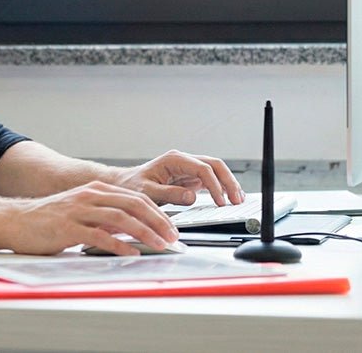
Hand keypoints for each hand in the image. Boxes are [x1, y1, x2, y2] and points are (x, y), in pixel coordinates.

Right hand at [1, 181, 178, 255]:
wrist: (15, 220)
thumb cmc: (47, 220)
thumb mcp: (81, 213)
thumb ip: (104, 218)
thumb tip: (132, 230)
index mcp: (95, 190)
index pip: (135, 198)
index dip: (157, 213)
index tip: (171, 228)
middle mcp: (89, 196)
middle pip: (133, 204)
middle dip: (158, 221)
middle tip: (173, 237)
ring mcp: (78, 211)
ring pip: (120, 218)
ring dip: (144, 232)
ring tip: (159, 244)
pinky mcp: (67, 227)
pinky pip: (99, 235)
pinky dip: (118, 244)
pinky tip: (131, 252)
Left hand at [112, 150, 245, 206]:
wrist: (124, 185)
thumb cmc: (132, 186)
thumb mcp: (147, 192)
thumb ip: (169, 194)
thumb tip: (191, 197)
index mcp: (174, 160)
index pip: (202, 168)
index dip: (215, 185)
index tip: (220, 201)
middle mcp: (183, 160)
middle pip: (214, 165)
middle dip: (228, 181)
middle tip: (236, 200)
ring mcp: (187, 168)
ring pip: (215, 170)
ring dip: (228, 183)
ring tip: (238, 199)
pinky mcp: (189, 177)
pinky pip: (210, 179)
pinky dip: (221, 188)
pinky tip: (228, 198)